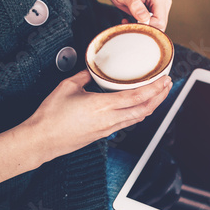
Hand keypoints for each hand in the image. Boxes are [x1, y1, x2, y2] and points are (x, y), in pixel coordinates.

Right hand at [26, 70, 172, 161]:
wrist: (42, 140)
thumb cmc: (51, 116)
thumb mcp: (67, 86)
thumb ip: (85, 75)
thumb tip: (93, 69)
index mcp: (103, 105)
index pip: (137, 97)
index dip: (155, 88)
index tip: (164, 79)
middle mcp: (110, 119)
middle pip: (145, 109)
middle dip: (160, 97)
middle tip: (167, 85)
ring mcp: (108, 129)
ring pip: (138, 118)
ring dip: (151, 106)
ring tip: (157, 94)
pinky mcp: (103, 134)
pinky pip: (128, 123)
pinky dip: (138, 113)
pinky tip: (138, 107)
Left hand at [102, 0, 171, 30]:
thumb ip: (134, 4)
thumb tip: (145, 18)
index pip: (160, 20)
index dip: (147, 26)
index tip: (133, 23)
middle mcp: (163, 0)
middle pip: (160, 25)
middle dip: (144, 28)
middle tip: (129, 23)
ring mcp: (161, 6)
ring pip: (156, 27)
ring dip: (142, 27)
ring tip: (128, 20)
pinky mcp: (156, 11)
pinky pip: (152, 25)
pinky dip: (141, 26)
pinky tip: (131, 20)